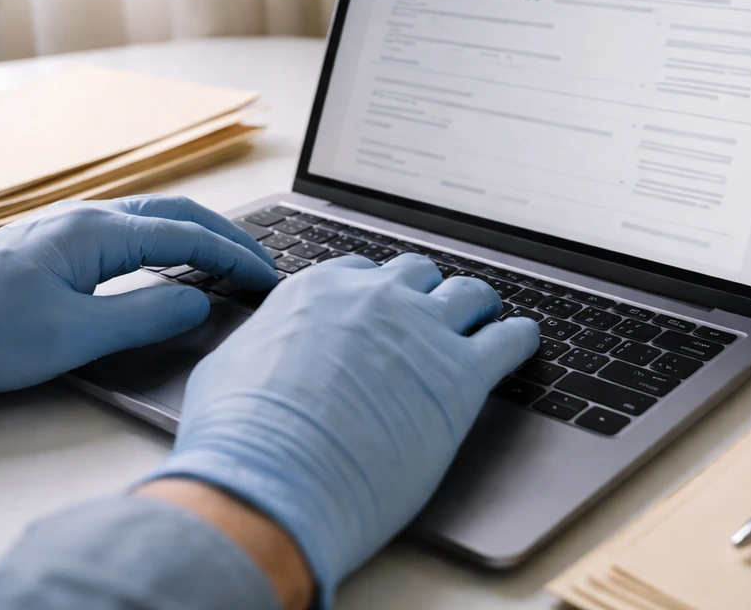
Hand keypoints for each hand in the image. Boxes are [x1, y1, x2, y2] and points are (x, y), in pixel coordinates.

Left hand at [0, 196, 276, 393]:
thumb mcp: (73, 336)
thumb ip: (147, 317)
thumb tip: (200, 302)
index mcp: (97, 231)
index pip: (189, 235)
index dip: (236, 256)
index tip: (270, 277)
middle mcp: (87, 217)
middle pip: (177, 213)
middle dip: (227, 235)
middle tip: (262, 264)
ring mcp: (68, 227)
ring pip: (154, 217)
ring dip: (198, 234)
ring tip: (229, 259)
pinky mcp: (55, 245)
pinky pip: (130, 231)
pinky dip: (168, 241)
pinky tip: (171, 262)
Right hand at [143, 253, 539, 605]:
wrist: (274, 478)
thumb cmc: (240, 435)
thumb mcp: (229, 369)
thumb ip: (260, 349)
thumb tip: (260, 357)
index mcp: (319, 292)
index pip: (361, 271)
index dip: (376, 292)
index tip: (382, 307)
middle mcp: (375, 299)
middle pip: (417, 274)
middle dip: (425, 292)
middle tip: (433, 314)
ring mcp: (422, 331)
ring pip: (468, 294)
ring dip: (477, 305)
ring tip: (486, 318)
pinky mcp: (461, 374)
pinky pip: (509, 338)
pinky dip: (519, 337)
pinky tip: (522, 342)